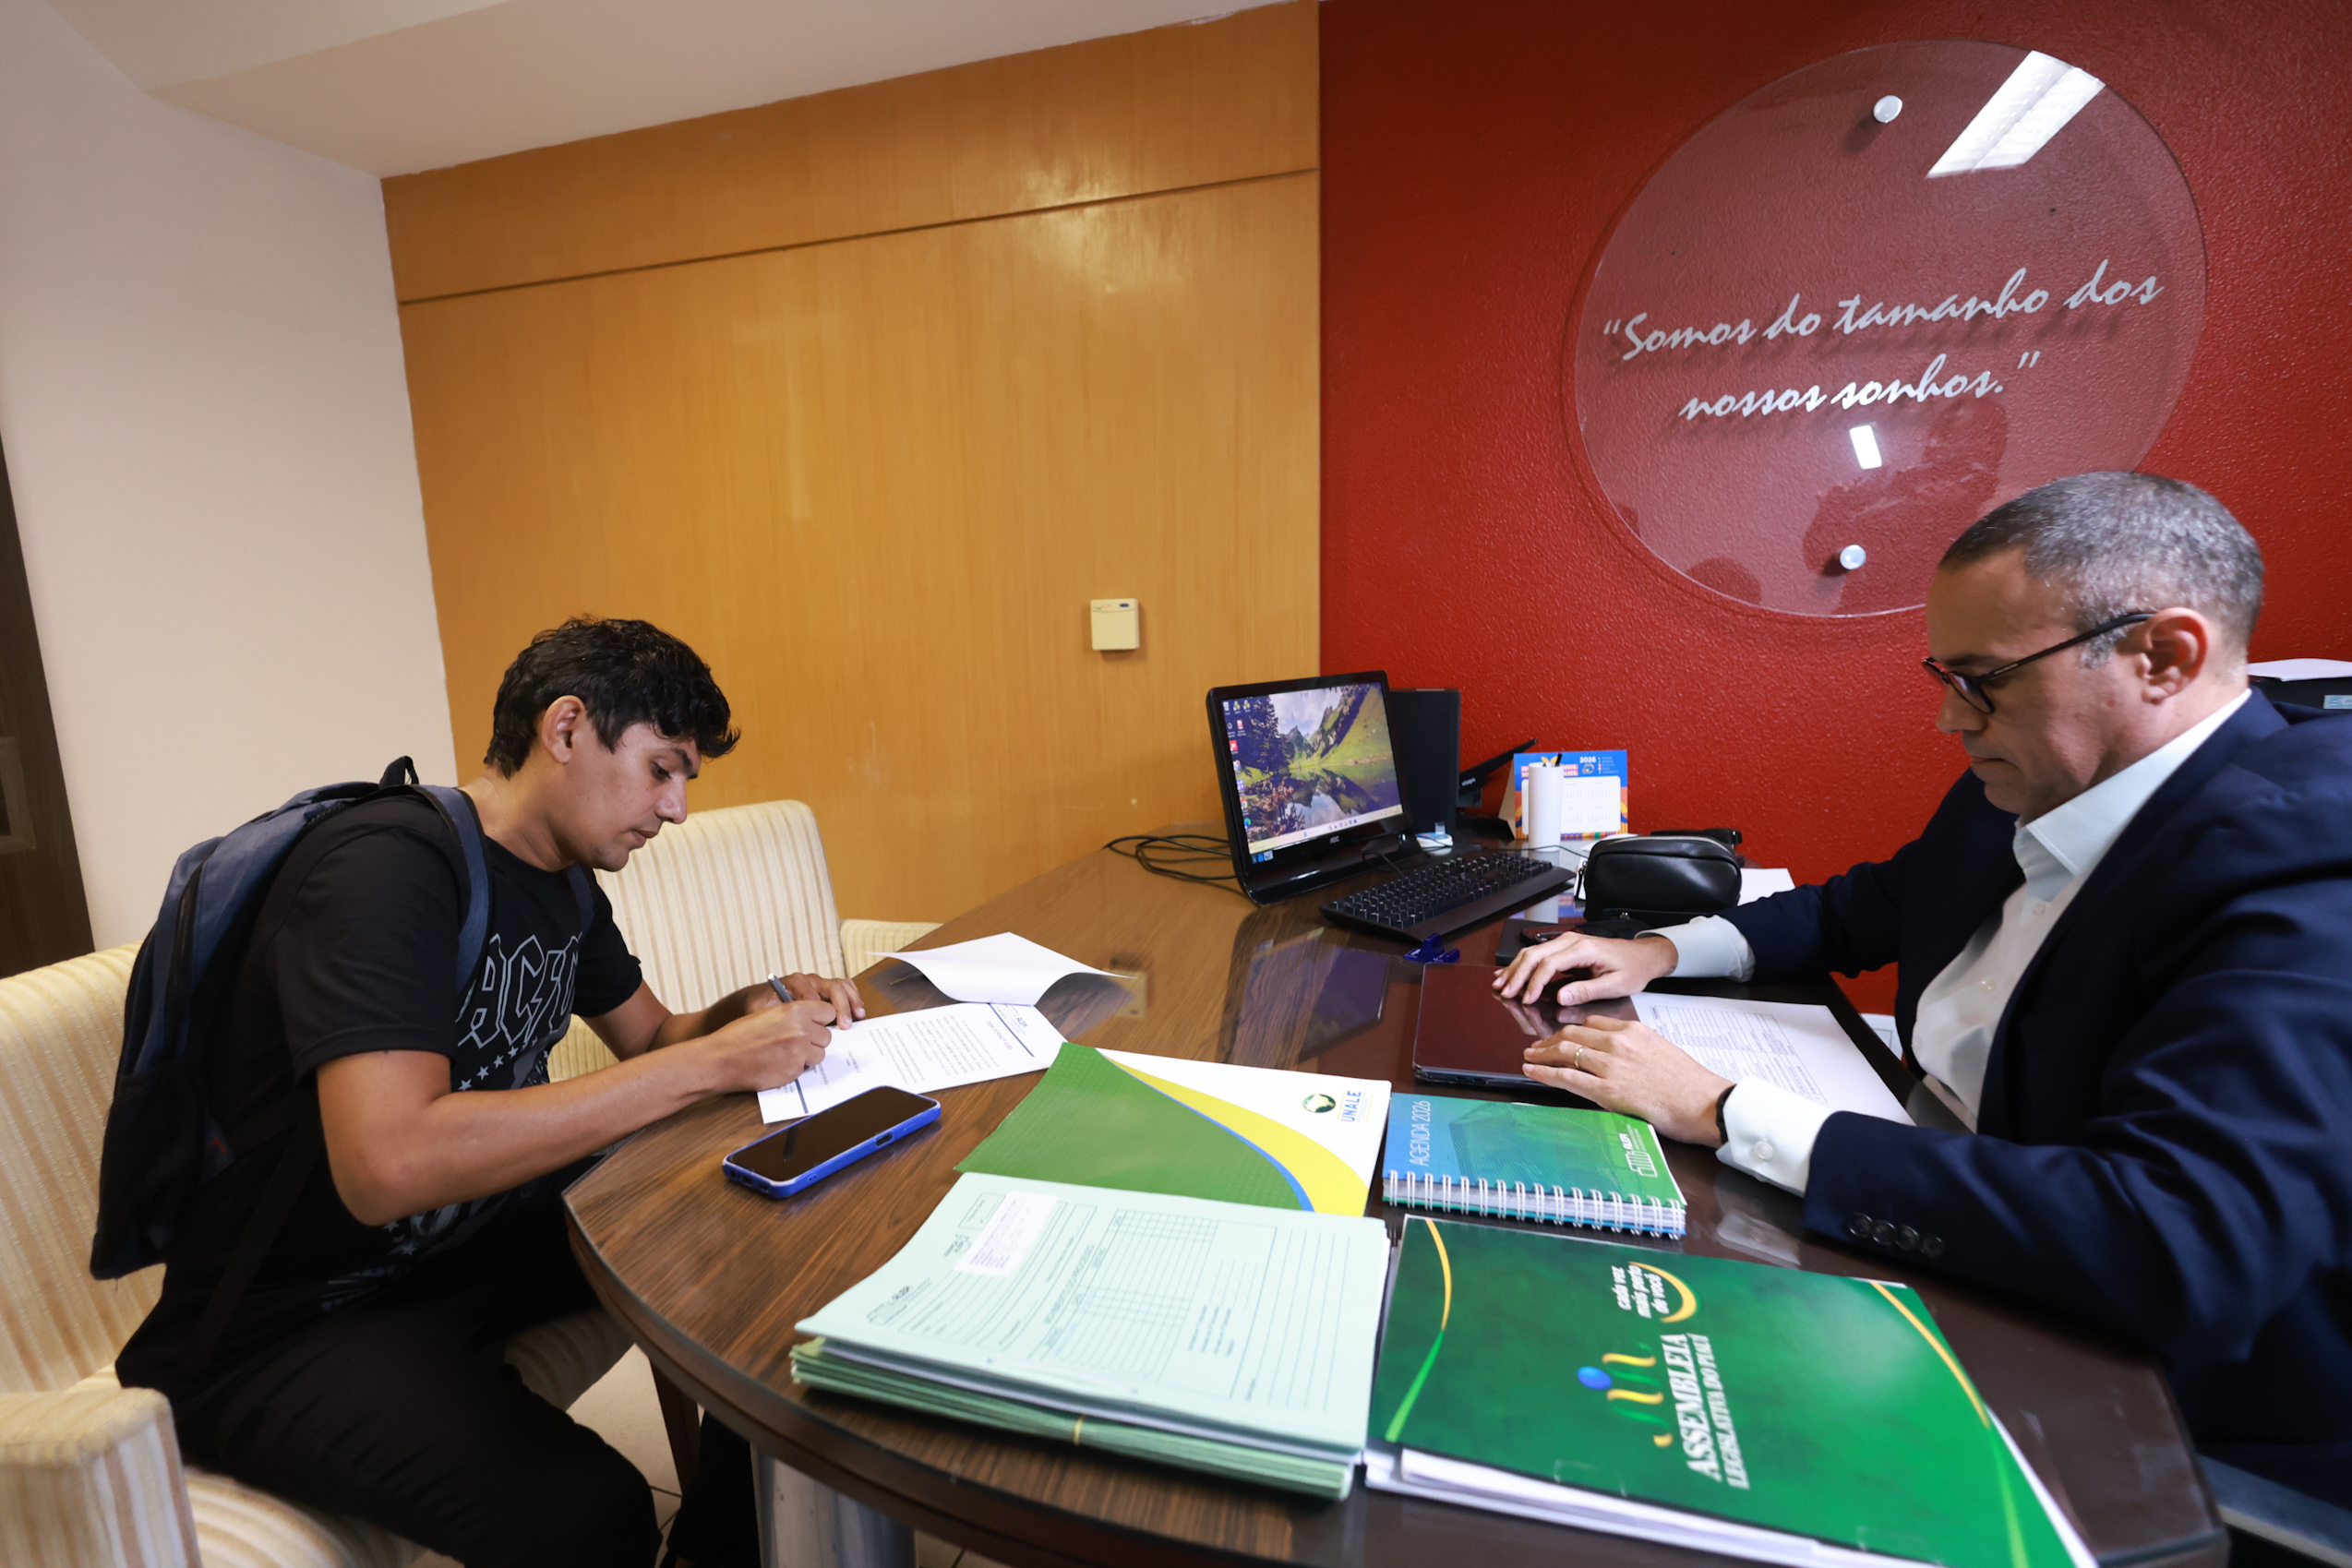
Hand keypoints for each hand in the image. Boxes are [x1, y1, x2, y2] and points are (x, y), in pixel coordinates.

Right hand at [700, 995, 836, 1092]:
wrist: (720, 1059)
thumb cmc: (739, 1035)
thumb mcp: (769, 1013)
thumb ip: (795, 1015)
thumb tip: (814, 1020)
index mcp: (795, 1010)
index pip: (828, 1012)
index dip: (821, 1019)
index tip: (815, 1023)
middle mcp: (801, 1030)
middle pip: (827, 1035)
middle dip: (815, 1039)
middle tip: (797, 1041)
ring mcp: (799, 1053)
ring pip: (819, 1054)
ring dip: (808, 1055)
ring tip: (786, 1053)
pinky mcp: (793, 1072)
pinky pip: (805, 1068)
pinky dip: (795, 1067)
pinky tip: (777, 1063)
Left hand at [768, 971, 866, 1024]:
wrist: (762, 998)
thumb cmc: (762, 1005)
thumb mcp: (763, 1008)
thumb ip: (775, 1013)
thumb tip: (789, 1020)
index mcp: (796, 981)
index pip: (813, 992)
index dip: (820, 1008)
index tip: (824, 1025)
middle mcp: (811, 980)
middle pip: (833, 987)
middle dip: (841, 1005)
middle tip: (845, 1024)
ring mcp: (821, 984)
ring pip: (842, 986)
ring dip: (852, 1000)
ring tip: (859, 1015)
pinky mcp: (827, 990)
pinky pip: (845, 988)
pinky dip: (853, 998)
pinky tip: (858, 1011)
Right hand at [1495, 931, 1678, 1005]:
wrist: (1643, 956)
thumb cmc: (1633, 969)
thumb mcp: (1616, 985)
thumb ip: (1587, 991)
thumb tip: (1561, 998)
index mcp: (1583, 949)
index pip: (1549, 965)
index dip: (1534, 983)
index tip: (1526, 1000)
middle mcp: (1571, 941)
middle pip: (1534, 955)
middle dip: (1517, 975)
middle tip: (1504, 993)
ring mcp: (1566, 942)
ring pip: (1532, 952)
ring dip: (1515, 969)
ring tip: (1500, 985)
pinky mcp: (1565, 948)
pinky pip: (1539, 954)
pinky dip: (1522, 965)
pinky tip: (1511, 974)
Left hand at [1522, 1014, 1731, 1146]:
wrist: (1704, 1103)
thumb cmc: (1688, 1083)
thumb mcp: (1660, 1050)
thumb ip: (1634, 1046)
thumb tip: (1614, 1052)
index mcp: (1632, 1030)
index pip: (1590, 1023)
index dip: (1569, 1030)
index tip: (1559, 1036)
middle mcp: (1618, 1042)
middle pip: (1572, 1034)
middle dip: (1548, 1040)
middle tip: (1535, 1046)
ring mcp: (1611, 1066)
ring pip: (1564, 1052)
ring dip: (1540, 1054)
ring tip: (1529, 1057)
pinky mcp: (1607, 1091)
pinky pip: (1567, 1077)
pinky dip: (1544, 1072)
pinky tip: (1532, 1071)